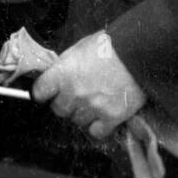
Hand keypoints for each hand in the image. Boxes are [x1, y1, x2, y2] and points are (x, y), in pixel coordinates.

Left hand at [32, 32, 146, 139]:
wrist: (136, 53)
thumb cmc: (108, 45)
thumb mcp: (79, 48)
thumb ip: (66, 65)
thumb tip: (59, 74)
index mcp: (62, 72)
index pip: (40, 91)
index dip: (43, 92)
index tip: (47, 92)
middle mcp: (73, 93)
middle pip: (59, 109)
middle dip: (65, 103)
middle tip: (76, 95)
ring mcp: (91, 107)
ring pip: (77, 121)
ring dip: (83, 113)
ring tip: (93, 101)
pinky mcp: (110, 118)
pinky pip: (96, 132)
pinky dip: (98, 126)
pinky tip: (103, 115)